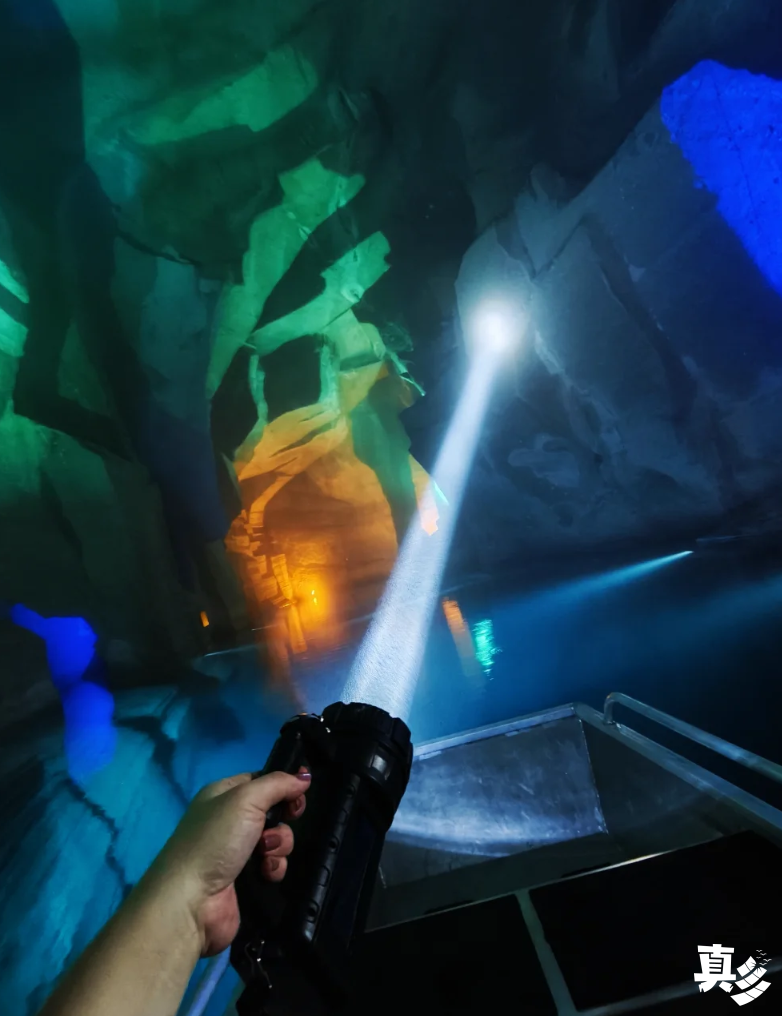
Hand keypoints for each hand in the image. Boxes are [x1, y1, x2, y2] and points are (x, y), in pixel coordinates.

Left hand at [147, 770, 309, 955]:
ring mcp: (237, 851)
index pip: (261, 780)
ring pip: (277, 839)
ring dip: (279, 845)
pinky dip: (274, 867)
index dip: (283, 784)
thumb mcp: (246, 799)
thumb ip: (278, 784)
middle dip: (283, 818)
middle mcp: (230, 820)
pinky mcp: (246, 878)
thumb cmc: (216, 840)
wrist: (192, 900)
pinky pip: (273, 865)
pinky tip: (265, 872)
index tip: (301, 790)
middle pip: (273, 810)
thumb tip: (305, 776)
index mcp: (223, 794)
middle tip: (289, 818)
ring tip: (265, 854)